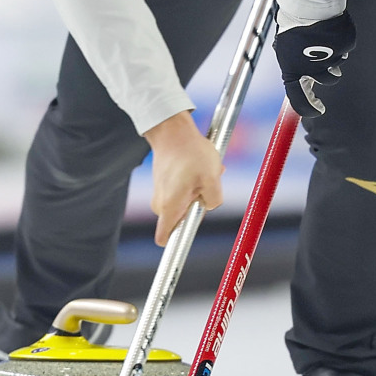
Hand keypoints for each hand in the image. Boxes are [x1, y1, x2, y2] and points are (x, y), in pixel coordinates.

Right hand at [144, 111, 223, 245]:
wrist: (173, 131)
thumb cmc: (192, 154)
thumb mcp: (212, 178)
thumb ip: (213, 201)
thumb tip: (208, 205)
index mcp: (170, 207)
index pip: (165, 238)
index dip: (177, 243)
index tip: (187, 241)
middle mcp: (161, 204)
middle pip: (184, 218)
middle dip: (198, 205)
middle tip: (206, 185)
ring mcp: (161, 194)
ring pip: (186, 202)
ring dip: (199, 191)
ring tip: (204, 173)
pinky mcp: (165, 184)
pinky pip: (183, 191)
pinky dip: (194, 183)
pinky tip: (200, 167)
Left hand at [274, 11, 355, 117]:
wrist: (307, 4)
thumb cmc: (292, 25)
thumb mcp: (286, 49)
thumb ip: (296, 65)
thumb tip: (304, 78)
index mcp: (293, 72)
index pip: (300, 102)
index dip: (310, 108)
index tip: (318, 109)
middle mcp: (313, 70)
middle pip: (328, 80)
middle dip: (328, 72)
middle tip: (324, 59)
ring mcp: (331, 59)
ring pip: (337, 64)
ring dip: (333, 55)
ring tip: (324, 38)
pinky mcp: (345, 46)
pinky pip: (345, 48)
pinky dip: (340, 42)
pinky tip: (330, 30)